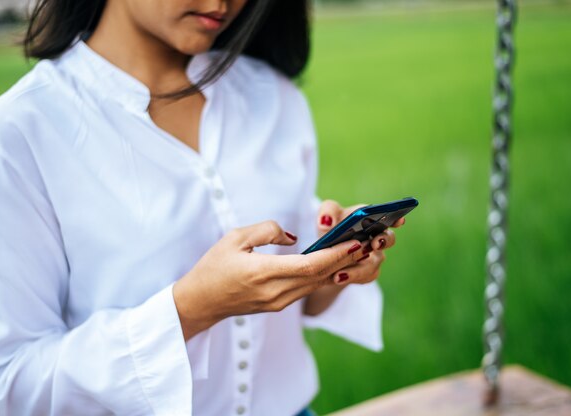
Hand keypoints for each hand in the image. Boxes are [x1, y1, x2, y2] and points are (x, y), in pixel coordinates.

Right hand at [172, 220, 369, 339]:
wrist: (201, 302)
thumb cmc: (214, 267)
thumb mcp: (234, 238)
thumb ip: (268, 231)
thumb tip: (294, 236)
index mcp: (262, 273)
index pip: (309, 266)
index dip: (335, 255)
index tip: (356, 241)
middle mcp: (275, 292)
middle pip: (320, 276)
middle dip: (347, 259)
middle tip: (369, 241)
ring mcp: (278, 302)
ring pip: (317, 284)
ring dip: (340, 268)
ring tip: (360, 249)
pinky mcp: (279, 305)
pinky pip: (307, 289)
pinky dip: (324, 275)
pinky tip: (337, 263)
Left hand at [317, 199, 404, 284]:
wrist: (324, 254)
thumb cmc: (330, 228)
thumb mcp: (326, 216)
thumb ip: (327, 212)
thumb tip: (326, 222)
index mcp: (371, 219)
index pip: (389, 217)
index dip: (396, 218)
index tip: (399, 220)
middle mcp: (377, 237)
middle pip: (388, 239)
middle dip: (383, 241)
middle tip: (374, 244)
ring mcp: (374, 257)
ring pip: (374, 263)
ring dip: (359, 267)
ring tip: (340, 272)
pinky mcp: (368, 273)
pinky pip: (365, 276)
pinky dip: (352, 277)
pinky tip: (338, 277)